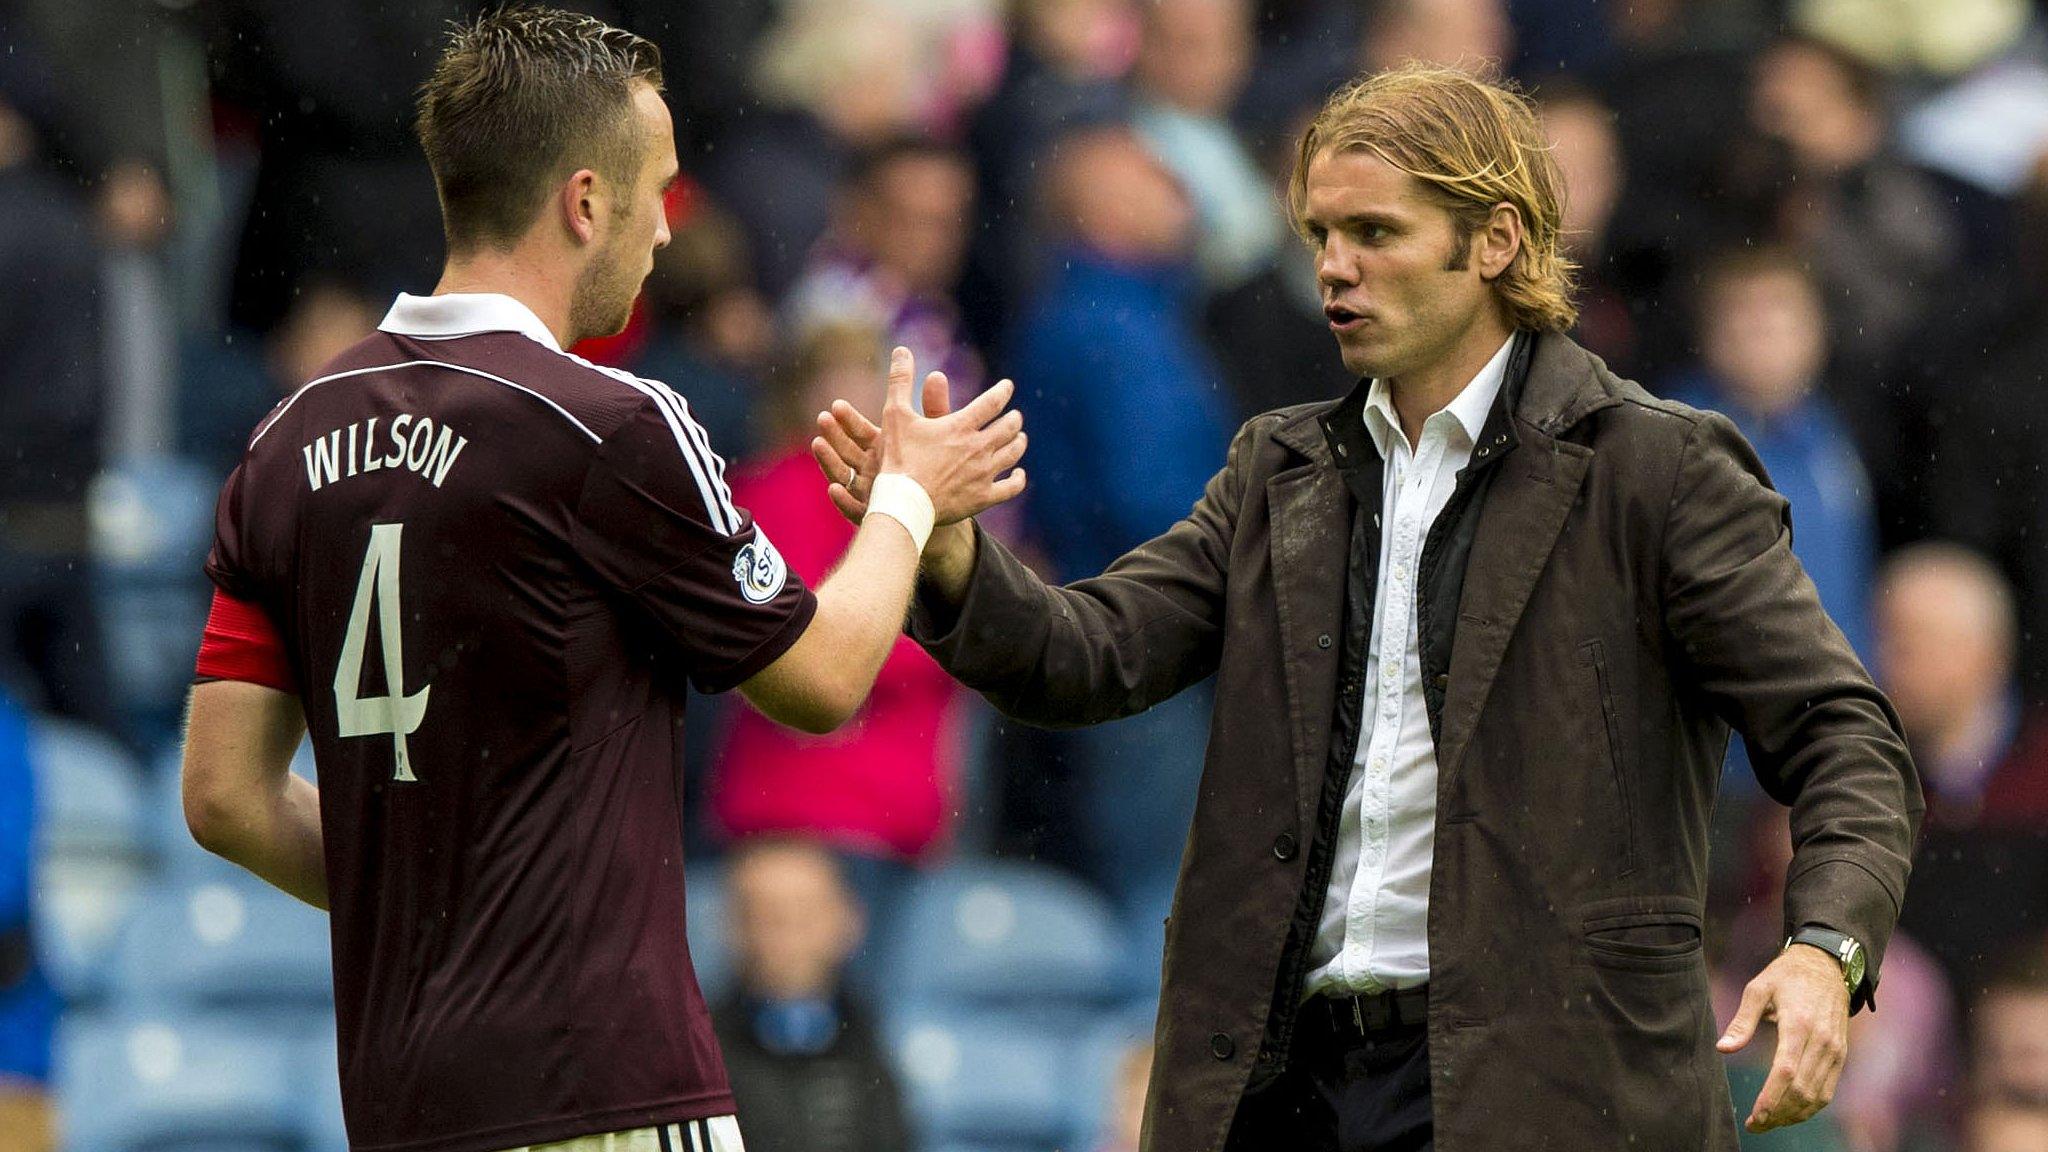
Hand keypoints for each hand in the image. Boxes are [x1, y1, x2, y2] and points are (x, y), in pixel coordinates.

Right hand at [812, 347, 1025, 525]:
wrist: (902, 503)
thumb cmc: (897, 458)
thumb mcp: (895, 415)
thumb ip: (901, 381)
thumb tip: (902, 350)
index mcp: (961, 426)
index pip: (992, 402)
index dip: (1003, 391)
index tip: (1007, 386)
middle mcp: (979, 448)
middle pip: (1008, 427)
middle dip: (1013, 419)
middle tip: (1014, 416)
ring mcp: (984, 474)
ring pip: (1013, 454)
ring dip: (1018, 442)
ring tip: (1019, 438)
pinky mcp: (983, 498)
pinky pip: (1011, 487)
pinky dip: (1018, 479)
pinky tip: (1019, 474)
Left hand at [1717, 944, 1850, 1132]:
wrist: (1827, 966)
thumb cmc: (1787, 976)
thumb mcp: (1758, 988)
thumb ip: (1742, 1021)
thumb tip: (1723, 1048)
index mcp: (1799, 1024)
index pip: (1786, 1071)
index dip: (1771, 1098)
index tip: (1756, 1116)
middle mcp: (1822, 1041)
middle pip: (1802, 1089)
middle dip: (1778, 1113)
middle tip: (1755, 1125)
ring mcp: (1835, 1050)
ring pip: (1817, 1095)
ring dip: (1794, 1115)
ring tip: (1769, 1123)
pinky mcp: (1841, 1055)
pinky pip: (1828, 1089)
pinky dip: (1811, 1107)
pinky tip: (1791, 1113)